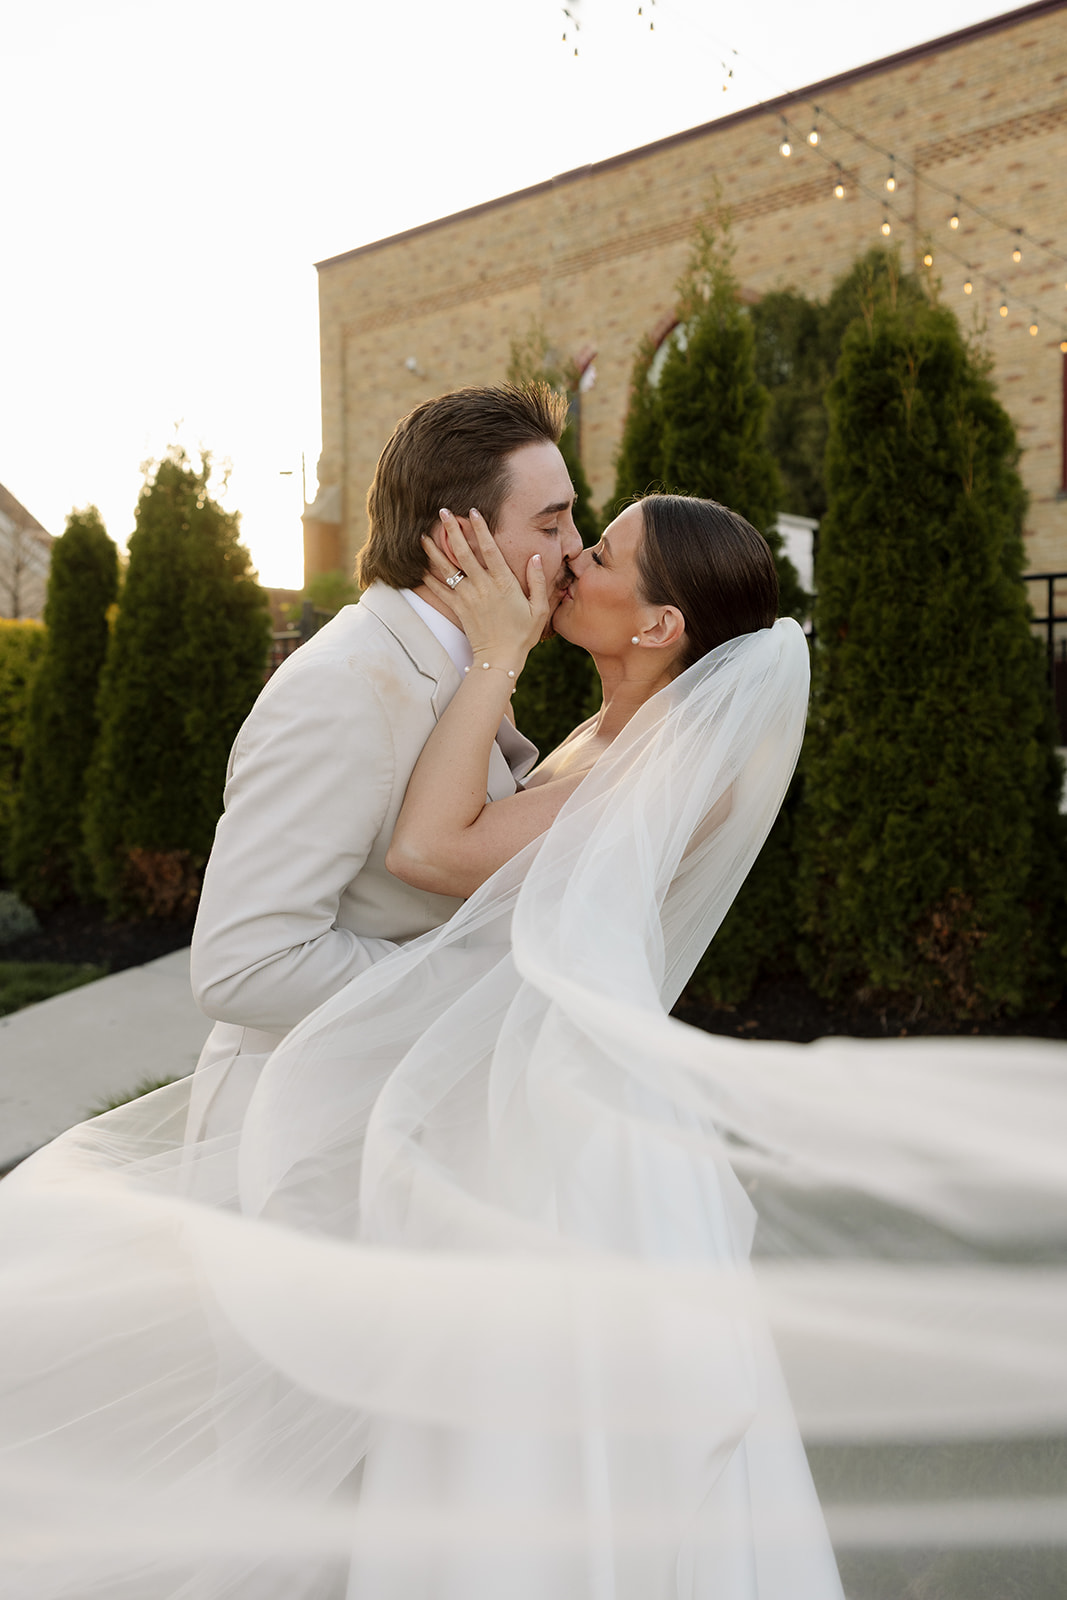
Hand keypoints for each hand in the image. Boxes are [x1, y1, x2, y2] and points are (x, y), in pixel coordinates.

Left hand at [422, 509, 549, 663]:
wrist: (500, 658)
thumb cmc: (523, 634)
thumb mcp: (539, 608)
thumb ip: (538, 581)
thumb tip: (536, 556)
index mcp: (504, 583)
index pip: (489, 549)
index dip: (480, 528)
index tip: (472, 511)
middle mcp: (483, 586)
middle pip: (463, 552)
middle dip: (452, 530)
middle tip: (442, 512)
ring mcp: (467, 597)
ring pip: (447, 568)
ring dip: (434, 550)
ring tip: (422, 535)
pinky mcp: (458, 609)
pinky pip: (439, 590)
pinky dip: (428, 577)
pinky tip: (420, 565)